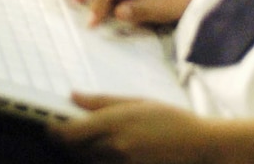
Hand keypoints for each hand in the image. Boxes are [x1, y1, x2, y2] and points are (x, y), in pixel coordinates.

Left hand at [48, 94, 210, 163]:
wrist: (203, 147)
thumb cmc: (171, 120)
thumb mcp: (136, 102)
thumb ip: (101, 102)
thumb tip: (73, 96)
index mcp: (112, 124)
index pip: (67, 134)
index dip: (53, 131)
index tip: (50, 125)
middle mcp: (113, 148)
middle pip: (73, 152)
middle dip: (67, 142)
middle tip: (70, 131)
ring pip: (87, 162)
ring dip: (83, 153)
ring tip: (95, 141)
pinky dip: (100, 161)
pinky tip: (109, 152)